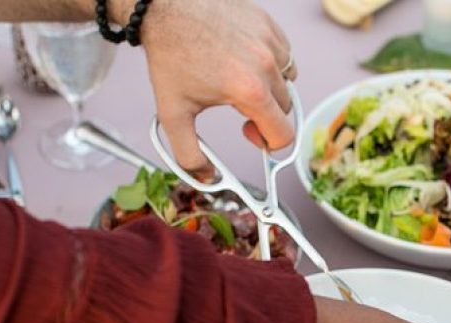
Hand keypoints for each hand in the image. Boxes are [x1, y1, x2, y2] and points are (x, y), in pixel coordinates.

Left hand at [136, 0, 296, 176]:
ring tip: (241, 80)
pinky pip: (285, 54)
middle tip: (238, 108)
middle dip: (265, 115)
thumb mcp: (172, 112)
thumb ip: (189, 154)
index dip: (268, 143)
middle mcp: (266, 65)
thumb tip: (206, 179)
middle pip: (285, 109)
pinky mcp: (268, 24)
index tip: (250, 134)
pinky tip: (245, 59)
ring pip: (288, 80)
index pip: (283, 135)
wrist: (163, 8)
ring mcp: (270, 41)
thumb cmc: (169, 55)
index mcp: (249, 91)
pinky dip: (272, 62)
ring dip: (271, 87)